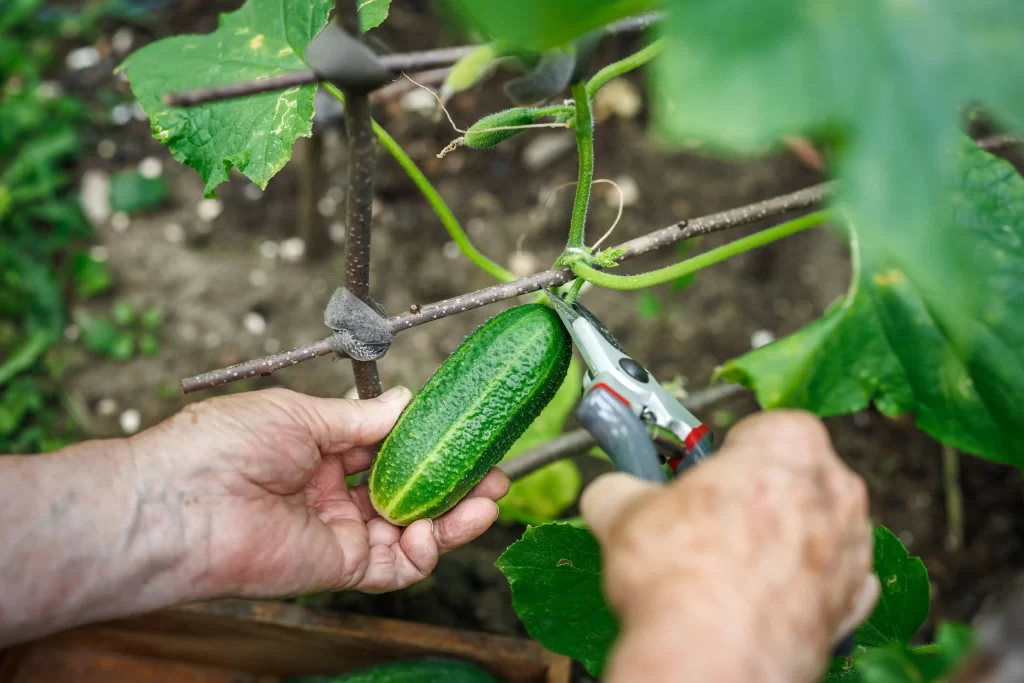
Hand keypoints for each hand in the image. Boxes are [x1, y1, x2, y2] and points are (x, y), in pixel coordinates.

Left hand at [132, 386, 507, 598]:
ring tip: (488, 497)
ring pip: (410, 530)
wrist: (178, 505)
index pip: (387, 447)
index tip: (464, 429)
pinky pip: (394, 565)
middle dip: (453, 482)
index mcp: (318, 450)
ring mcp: (337, 531)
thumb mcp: (300, 414)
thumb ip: (360, 418)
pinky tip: (441, 529)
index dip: (428, 442)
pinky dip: (425, 551)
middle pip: (408, 491)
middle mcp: (332, 492)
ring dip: (454, 516)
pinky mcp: (338, 567)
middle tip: (492, 471)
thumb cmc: (222, 447)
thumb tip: (407, 402)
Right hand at [581, 410, 877, 682]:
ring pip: (813, 529)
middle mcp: (835, 491)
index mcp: (789, 445)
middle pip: (793, 477)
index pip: (762, 428)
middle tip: (705, 522)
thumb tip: (611, 492)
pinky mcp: (852, 606)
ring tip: (723, 570)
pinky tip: (757, 601)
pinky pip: (829, 583)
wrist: (711, 658)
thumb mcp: (624, 511)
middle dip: (754, 495)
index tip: (698, 477)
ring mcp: (852, 550)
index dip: (724, 453)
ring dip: (779, 542)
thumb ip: (622, 488)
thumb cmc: (681, 575)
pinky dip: (800, 589)